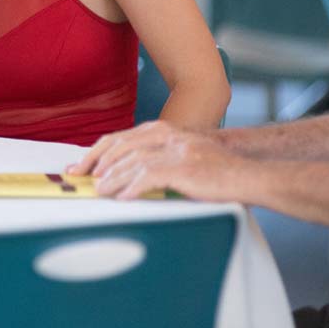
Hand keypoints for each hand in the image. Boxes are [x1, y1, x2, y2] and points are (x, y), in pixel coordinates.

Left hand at [67, 121, 248, 201]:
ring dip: (112, 178)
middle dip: (97, 163)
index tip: (82, 165)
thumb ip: (157, 156)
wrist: (247, 173)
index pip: (121, 138)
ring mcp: (175, 150)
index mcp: (164, 130)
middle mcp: (167, 135)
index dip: (98, 152)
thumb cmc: (216, 169)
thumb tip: (125, 172)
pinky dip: (132, 187)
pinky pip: (150, 177)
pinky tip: (122, 197)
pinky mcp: (184, 167)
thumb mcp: (183, 154)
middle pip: (121, 146)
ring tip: (100, 191)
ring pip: (132, 162)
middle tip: (81, 178)